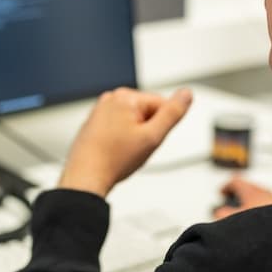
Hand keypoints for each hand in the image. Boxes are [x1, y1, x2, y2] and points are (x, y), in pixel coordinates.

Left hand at [58, 87, 193, 197]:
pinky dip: (120, 140)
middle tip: (136, 148)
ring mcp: (100, 111)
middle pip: (146, 113)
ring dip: (134, 137)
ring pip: (132, 122)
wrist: (85, 177)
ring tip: (124, 152)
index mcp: (125, 97)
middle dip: (147, 132)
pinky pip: (118, 129)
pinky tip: (114, 152)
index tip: (149, 141)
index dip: (161, 127)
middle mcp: (110, 99)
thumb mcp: (153, 137)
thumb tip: (186, 94)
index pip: (162, 105)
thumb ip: (172, 114)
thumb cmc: (113, 159)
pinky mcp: (94, 124)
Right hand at [212, 175, 271, 219]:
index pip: (235, 181)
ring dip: (251, 202)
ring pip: (260, 196)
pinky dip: (262, 208)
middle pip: (249, 187)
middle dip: (239, 194)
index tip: (221, 191)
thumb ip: (223, 214)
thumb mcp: (235, 219)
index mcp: (251, 191)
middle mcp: (264, 192)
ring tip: (246, 213)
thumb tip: (219, 212)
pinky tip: (261, 221)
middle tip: (233, 202)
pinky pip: (270, 204)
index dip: (225, 186)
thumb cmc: (264, 225)